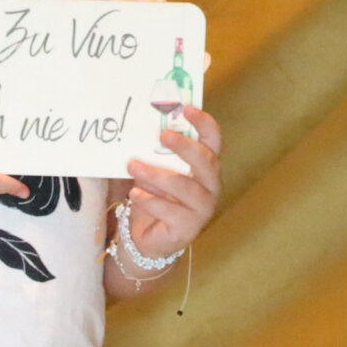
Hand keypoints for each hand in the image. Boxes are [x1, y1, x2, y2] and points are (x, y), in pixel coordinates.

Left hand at [123, 107, 223, 258]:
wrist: (148, 238)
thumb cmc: (154, 198)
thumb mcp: (154, 171)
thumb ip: (154, 154)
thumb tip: (139, 128)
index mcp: (206, 167)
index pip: (213, 141)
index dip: (204, 124)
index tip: (187, 108)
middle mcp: (210, 186)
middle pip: (206, 162)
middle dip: (185, 147)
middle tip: (163, 135)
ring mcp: (202, 209)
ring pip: (184, 187)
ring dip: (157, 175)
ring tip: (133, 166)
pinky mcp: (188, 228)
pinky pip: (170, 211)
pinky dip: (150, 200)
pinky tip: (134, 193)